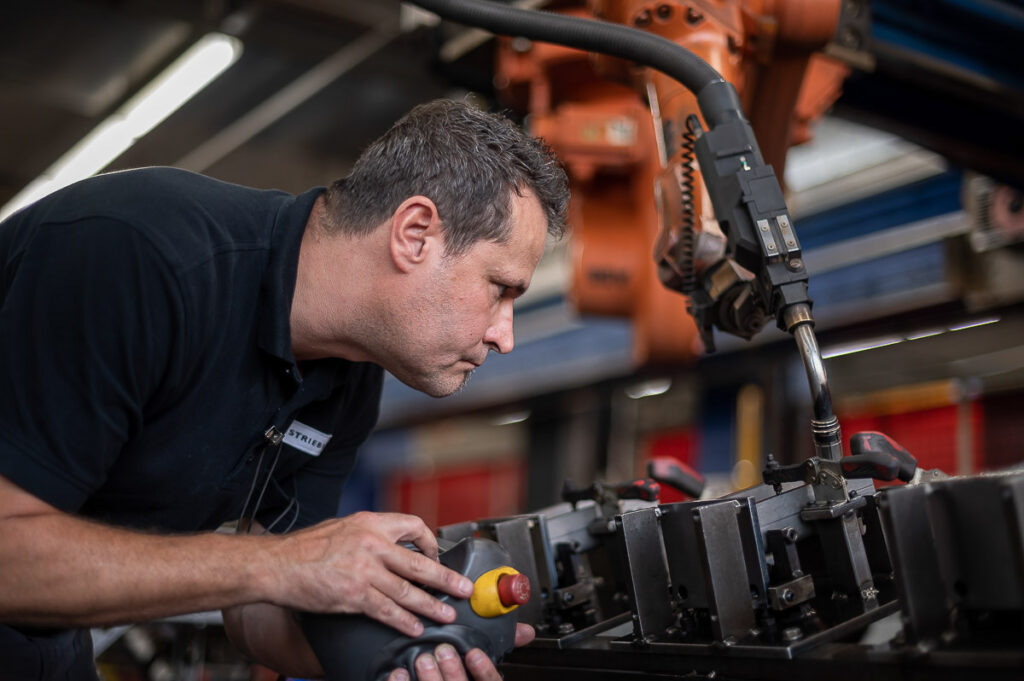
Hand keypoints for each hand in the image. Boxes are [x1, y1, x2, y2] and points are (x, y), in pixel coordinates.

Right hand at [268, 511, 474, 635]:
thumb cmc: (303, 548)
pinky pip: (387, 611)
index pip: (413, 526)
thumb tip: (390, 546)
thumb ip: (368, 535)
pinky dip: (404, 621)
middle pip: (420, 563)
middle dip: (446, 578)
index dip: (430, 542)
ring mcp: (364, 571)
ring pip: (408, 591)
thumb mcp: (342, 528)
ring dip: (431, 605)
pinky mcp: (354, 595)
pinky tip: (415, 627)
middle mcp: (371, 544)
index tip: (436, 555)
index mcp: (370, 523)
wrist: (275, 565)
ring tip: (446, 614)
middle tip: (463, 588)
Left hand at [387, 623, 534, 680]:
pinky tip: (398, 673)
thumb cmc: (464, 679)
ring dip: (429, 678)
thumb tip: (525, 631)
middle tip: (443, 650)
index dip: (484, 671)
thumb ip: (504, 649)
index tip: (474, 653)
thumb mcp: (485, 670)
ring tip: (423, 658)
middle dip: (452, 671)